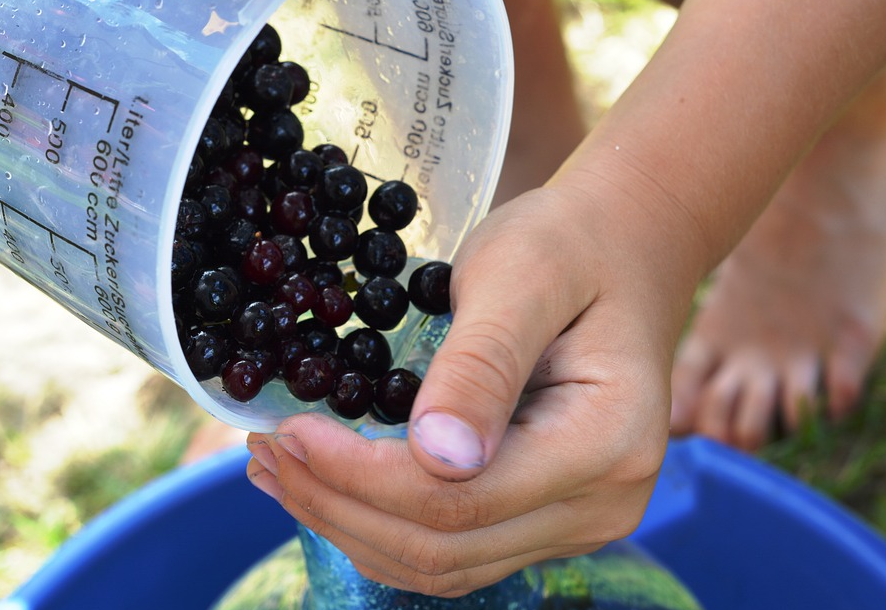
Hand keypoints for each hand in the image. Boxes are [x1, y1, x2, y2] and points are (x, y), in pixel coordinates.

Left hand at [247, 184, 689, 596]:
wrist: (620, 254)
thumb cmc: (571, 248)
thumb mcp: (522, 277)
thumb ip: (482, 364)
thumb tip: (436, 458)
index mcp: (605, 443)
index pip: (459, 498)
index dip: (360, 476)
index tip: (288, 432)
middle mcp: (602, 504)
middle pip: (443, 546)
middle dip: (338, 505)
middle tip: (265, 453)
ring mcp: (576, 519)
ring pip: (443, 562)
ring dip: (350, 524)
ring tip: (278, 472)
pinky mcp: (546, 515)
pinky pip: (455, 548)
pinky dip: (384, 525)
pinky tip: (332, 487)